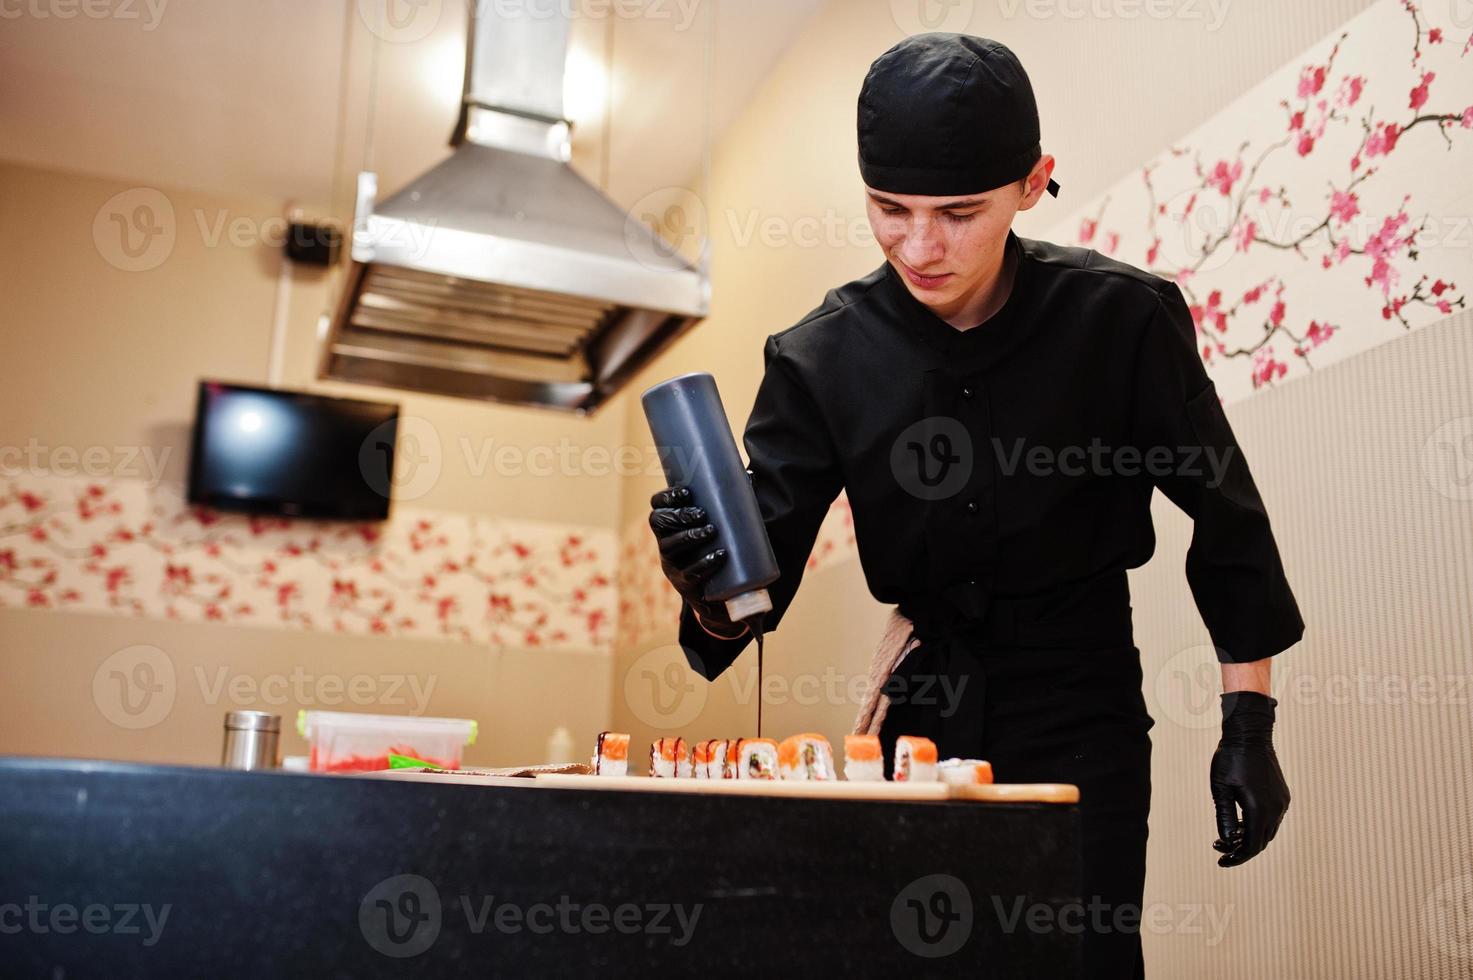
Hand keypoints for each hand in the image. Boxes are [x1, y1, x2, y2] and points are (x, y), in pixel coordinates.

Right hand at [648, 486, 743, 636]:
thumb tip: (751, 475)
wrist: (723, 592)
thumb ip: (734, 500)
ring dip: (689, 536)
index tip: (687, 492)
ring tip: (711, 530)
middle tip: (702, 513)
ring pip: (669, 547)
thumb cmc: (720, 546)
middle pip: (659, 522)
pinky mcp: (684, 584)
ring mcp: (672, 564)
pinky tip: (720, 555)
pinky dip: (705, 564)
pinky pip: (688, 574)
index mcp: (671, 524)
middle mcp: (665, 542)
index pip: (657, 505)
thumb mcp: (722, 524)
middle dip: (679, 515)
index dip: (666, 497)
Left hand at [1210, 691, 1288, 866]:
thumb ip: (1225, 816)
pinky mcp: (1282, 796)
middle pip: (1261, 842)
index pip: (1252, 846)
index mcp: (1260, 810)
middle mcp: (1276, 809)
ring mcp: (1282, 803)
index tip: (1221, 861)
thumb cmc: (1230, 759)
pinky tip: (1240, 824)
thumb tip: (1227, 841)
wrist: (1250, 735)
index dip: (1237, 857)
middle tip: (1219, 849)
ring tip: (1227, 837)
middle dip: (1241, 850)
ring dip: (1249, 838)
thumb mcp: (1220, 789)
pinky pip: (1271, 819)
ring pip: (1267, 831)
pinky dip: (1257, 826)